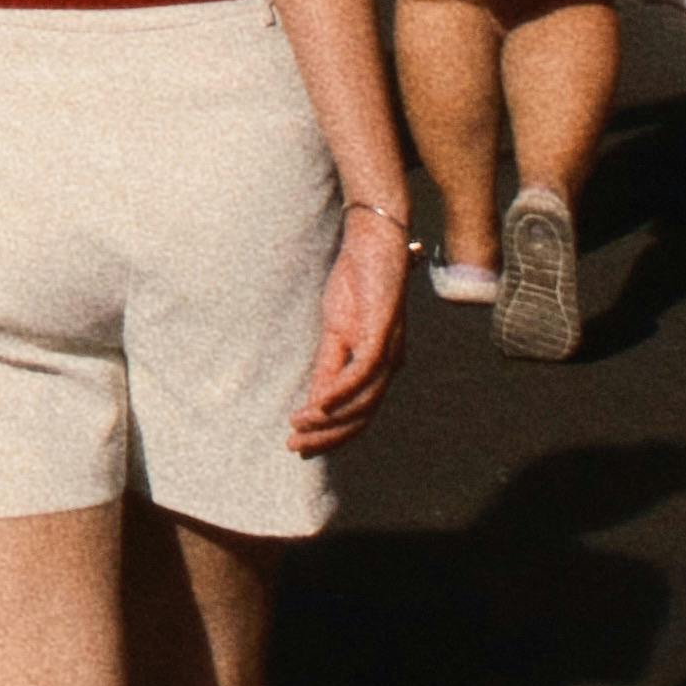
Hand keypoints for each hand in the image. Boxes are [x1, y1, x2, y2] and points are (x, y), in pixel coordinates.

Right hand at [292, 202, 412, 452]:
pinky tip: (319, 404)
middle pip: (363, 414)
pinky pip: (363, 371)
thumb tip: (316, 403)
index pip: (359, 411)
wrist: (374, 239)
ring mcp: (389, 348)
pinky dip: (340, 391)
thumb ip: (329, 365)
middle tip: (296, 446)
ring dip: (330, 419)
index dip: (332, 434)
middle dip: (328, 435)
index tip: (300, 445)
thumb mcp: (336, 329)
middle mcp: (390, 363)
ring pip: (364, 400)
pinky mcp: (382, 330)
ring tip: (299, 427)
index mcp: (380, 365)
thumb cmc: (357, 281)